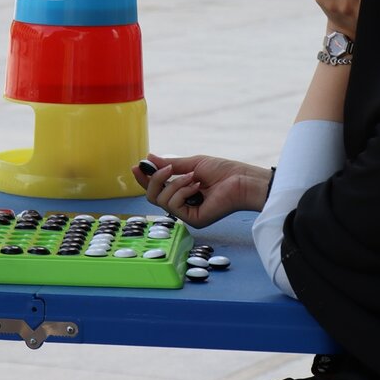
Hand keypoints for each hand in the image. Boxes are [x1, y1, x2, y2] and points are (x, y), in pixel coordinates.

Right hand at [131, 155, 271, 227]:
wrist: (242, 179)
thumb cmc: (224, 171)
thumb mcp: (192, 164)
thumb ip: (171, 165)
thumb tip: (149, 158)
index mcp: (183, 193)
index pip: (157, 189)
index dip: (145, 179)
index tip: (137, 166)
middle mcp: (184, 206)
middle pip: (153, 197)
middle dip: (155, 180)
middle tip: (166, 168)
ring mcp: (188, 214)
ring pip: (161, 200)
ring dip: (174, 183)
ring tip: (193, 177)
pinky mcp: (194, 220)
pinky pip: (173, 205)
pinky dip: (182, 191)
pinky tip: (197, 186)